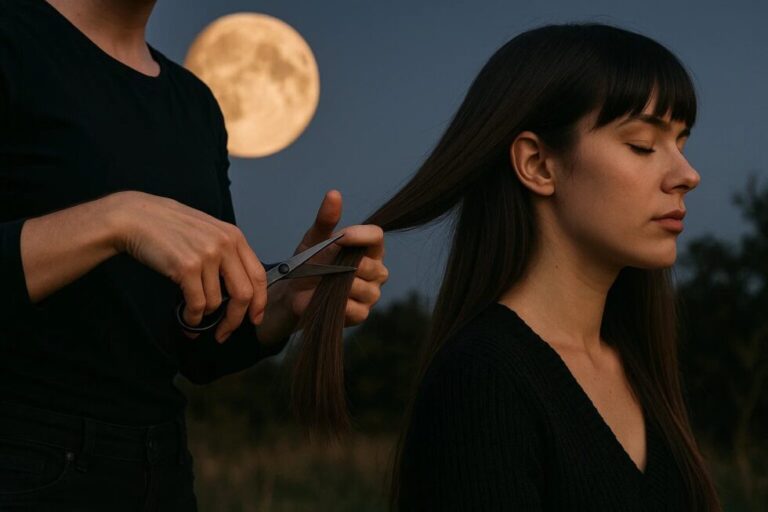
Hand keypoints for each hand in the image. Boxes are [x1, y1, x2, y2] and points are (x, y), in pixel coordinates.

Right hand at [111, 191, 266, 342]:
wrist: (136, 218)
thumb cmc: (170, 227)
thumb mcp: (208, 232)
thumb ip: (227, 253)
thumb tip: (239, 288)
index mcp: (234, 236)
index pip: (259, 275)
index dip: (260, 302)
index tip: (255, 318)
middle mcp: (225, 245)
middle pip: (244, 294)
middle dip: (236, 319)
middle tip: (225, 333)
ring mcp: (207, 256)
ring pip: (216, 302)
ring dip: (205, 316)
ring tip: (194, 316)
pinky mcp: (187, 267)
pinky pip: (197, 304)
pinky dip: (192, 317)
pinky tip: (187, 318)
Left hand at [257, 190, 387, 344]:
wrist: (293, 293)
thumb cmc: (309, 262)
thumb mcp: (315, 238)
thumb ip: (326, 218)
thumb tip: (334, 194)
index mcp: (369, 248)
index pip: (377, 235)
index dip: (361, 235)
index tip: (341, 236)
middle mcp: (376, 270)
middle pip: (370, 264)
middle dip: (343, 265)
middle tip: (323, 267)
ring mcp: (371, 293)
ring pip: (363, 287)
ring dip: (338, 285)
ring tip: (322, 282)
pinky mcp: (362, 313)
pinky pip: (356, 308)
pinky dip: (338, 304)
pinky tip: (326, 298)